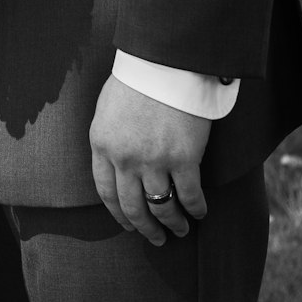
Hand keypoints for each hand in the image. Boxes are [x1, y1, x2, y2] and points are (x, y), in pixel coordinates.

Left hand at [89, 75, 209, 245]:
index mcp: (102, 144)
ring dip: (172, 223)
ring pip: (162, 206)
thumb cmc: (137, 79)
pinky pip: (190, 196)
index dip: (118, 214)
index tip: (129, 225)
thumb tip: (116, 162)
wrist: (165, 62)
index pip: (105, 192)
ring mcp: (154, 161)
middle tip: (155, 238)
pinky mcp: (184, 159)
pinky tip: (200, 213)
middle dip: (145, 227)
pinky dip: (196, 209)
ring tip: (179, 230)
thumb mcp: (108, 108)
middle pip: (133, 207)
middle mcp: (124, 159)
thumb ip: (110, 138)